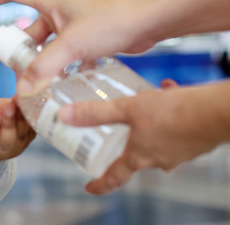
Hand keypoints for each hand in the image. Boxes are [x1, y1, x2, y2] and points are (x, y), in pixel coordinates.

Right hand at [0, 0, 156, 94]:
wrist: (152, 20)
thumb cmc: (114, 19)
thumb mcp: (73, 45)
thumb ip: (45, 67)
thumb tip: (23, 90)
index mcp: (47, 0)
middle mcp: (56, 10)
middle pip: (24, 32)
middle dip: (19, 54)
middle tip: (18, 75)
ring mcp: (71, 25)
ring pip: (46, 48)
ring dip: (42, 66)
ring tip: (41, 86)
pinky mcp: (86, 39)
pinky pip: (64, 56)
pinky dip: (62, 70)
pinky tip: (65, 86)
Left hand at [59, 80, 229, 194]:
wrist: (217, 112)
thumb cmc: (174, 113)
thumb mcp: (128, 108)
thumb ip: (96, 113)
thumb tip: (65, 116)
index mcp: (140, 157)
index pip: (115, 178)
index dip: (100, 184)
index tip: (89, 188)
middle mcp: (160, 159)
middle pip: (137, 156)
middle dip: (127, 141)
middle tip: (117, 128)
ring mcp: (179, 151)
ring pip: (157, 137)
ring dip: (148, 120)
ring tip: (146, 100)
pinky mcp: (195, 140)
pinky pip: (175, 126)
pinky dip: (168, 110)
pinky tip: (169, 91)